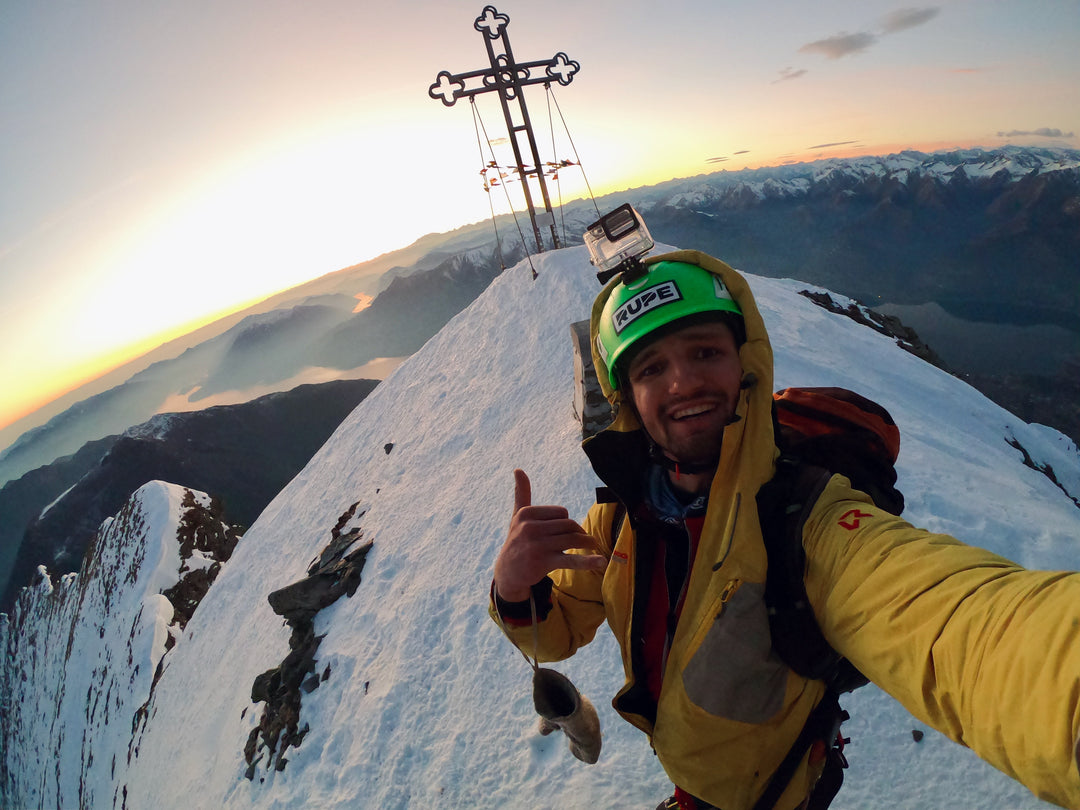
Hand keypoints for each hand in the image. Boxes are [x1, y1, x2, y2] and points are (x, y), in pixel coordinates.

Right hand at [493, 469, 606, 602]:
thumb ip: (521, 493)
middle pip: (569, 525)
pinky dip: (587, 561)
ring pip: (573, 539)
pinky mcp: (543, 562)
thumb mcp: (517, 517)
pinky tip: (601, 561)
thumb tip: (518, 469)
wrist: (507, 572)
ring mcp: (537, 546)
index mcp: (526, 514)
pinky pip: (571, 560)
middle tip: (584, 540)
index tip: (566, 530)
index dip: (567, 521)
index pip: (561, 512)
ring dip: (588, 542)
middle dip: (579, 532)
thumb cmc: (517, 540)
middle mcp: (529, 528)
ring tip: (594, 546)